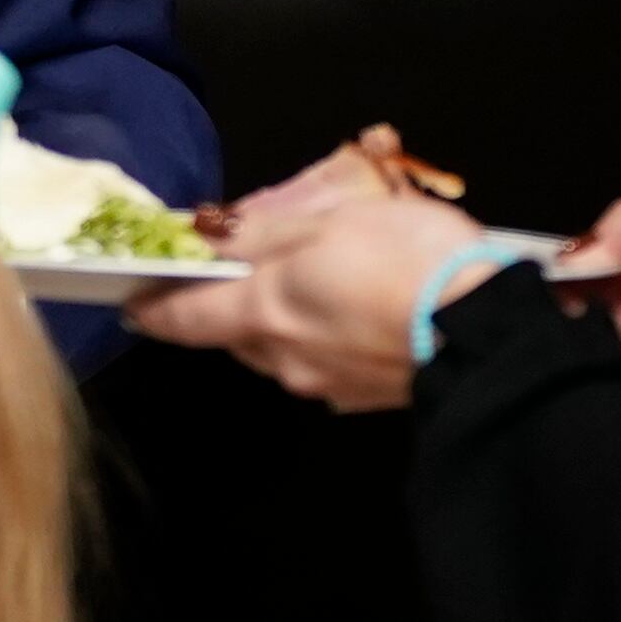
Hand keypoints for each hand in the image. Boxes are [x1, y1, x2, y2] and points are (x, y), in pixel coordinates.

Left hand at [126, 166, 487, 412]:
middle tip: (246, 269)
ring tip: (316, 282)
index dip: (152, 307)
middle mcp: (283, 358)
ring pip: (282, 351)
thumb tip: (209, 235)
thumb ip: (264, 232)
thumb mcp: (330, 223)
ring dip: (284, 321)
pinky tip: (361, 312)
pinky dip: (329, 338)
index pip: (180, 319)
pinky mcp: (368, 398)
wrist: (487, 335)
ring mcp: (326, 385)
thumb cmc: (404, 261)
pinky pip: (328, 364)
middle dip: (232, 306)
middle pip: (234, 335)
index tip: (132, 298)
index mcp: (262, 311)